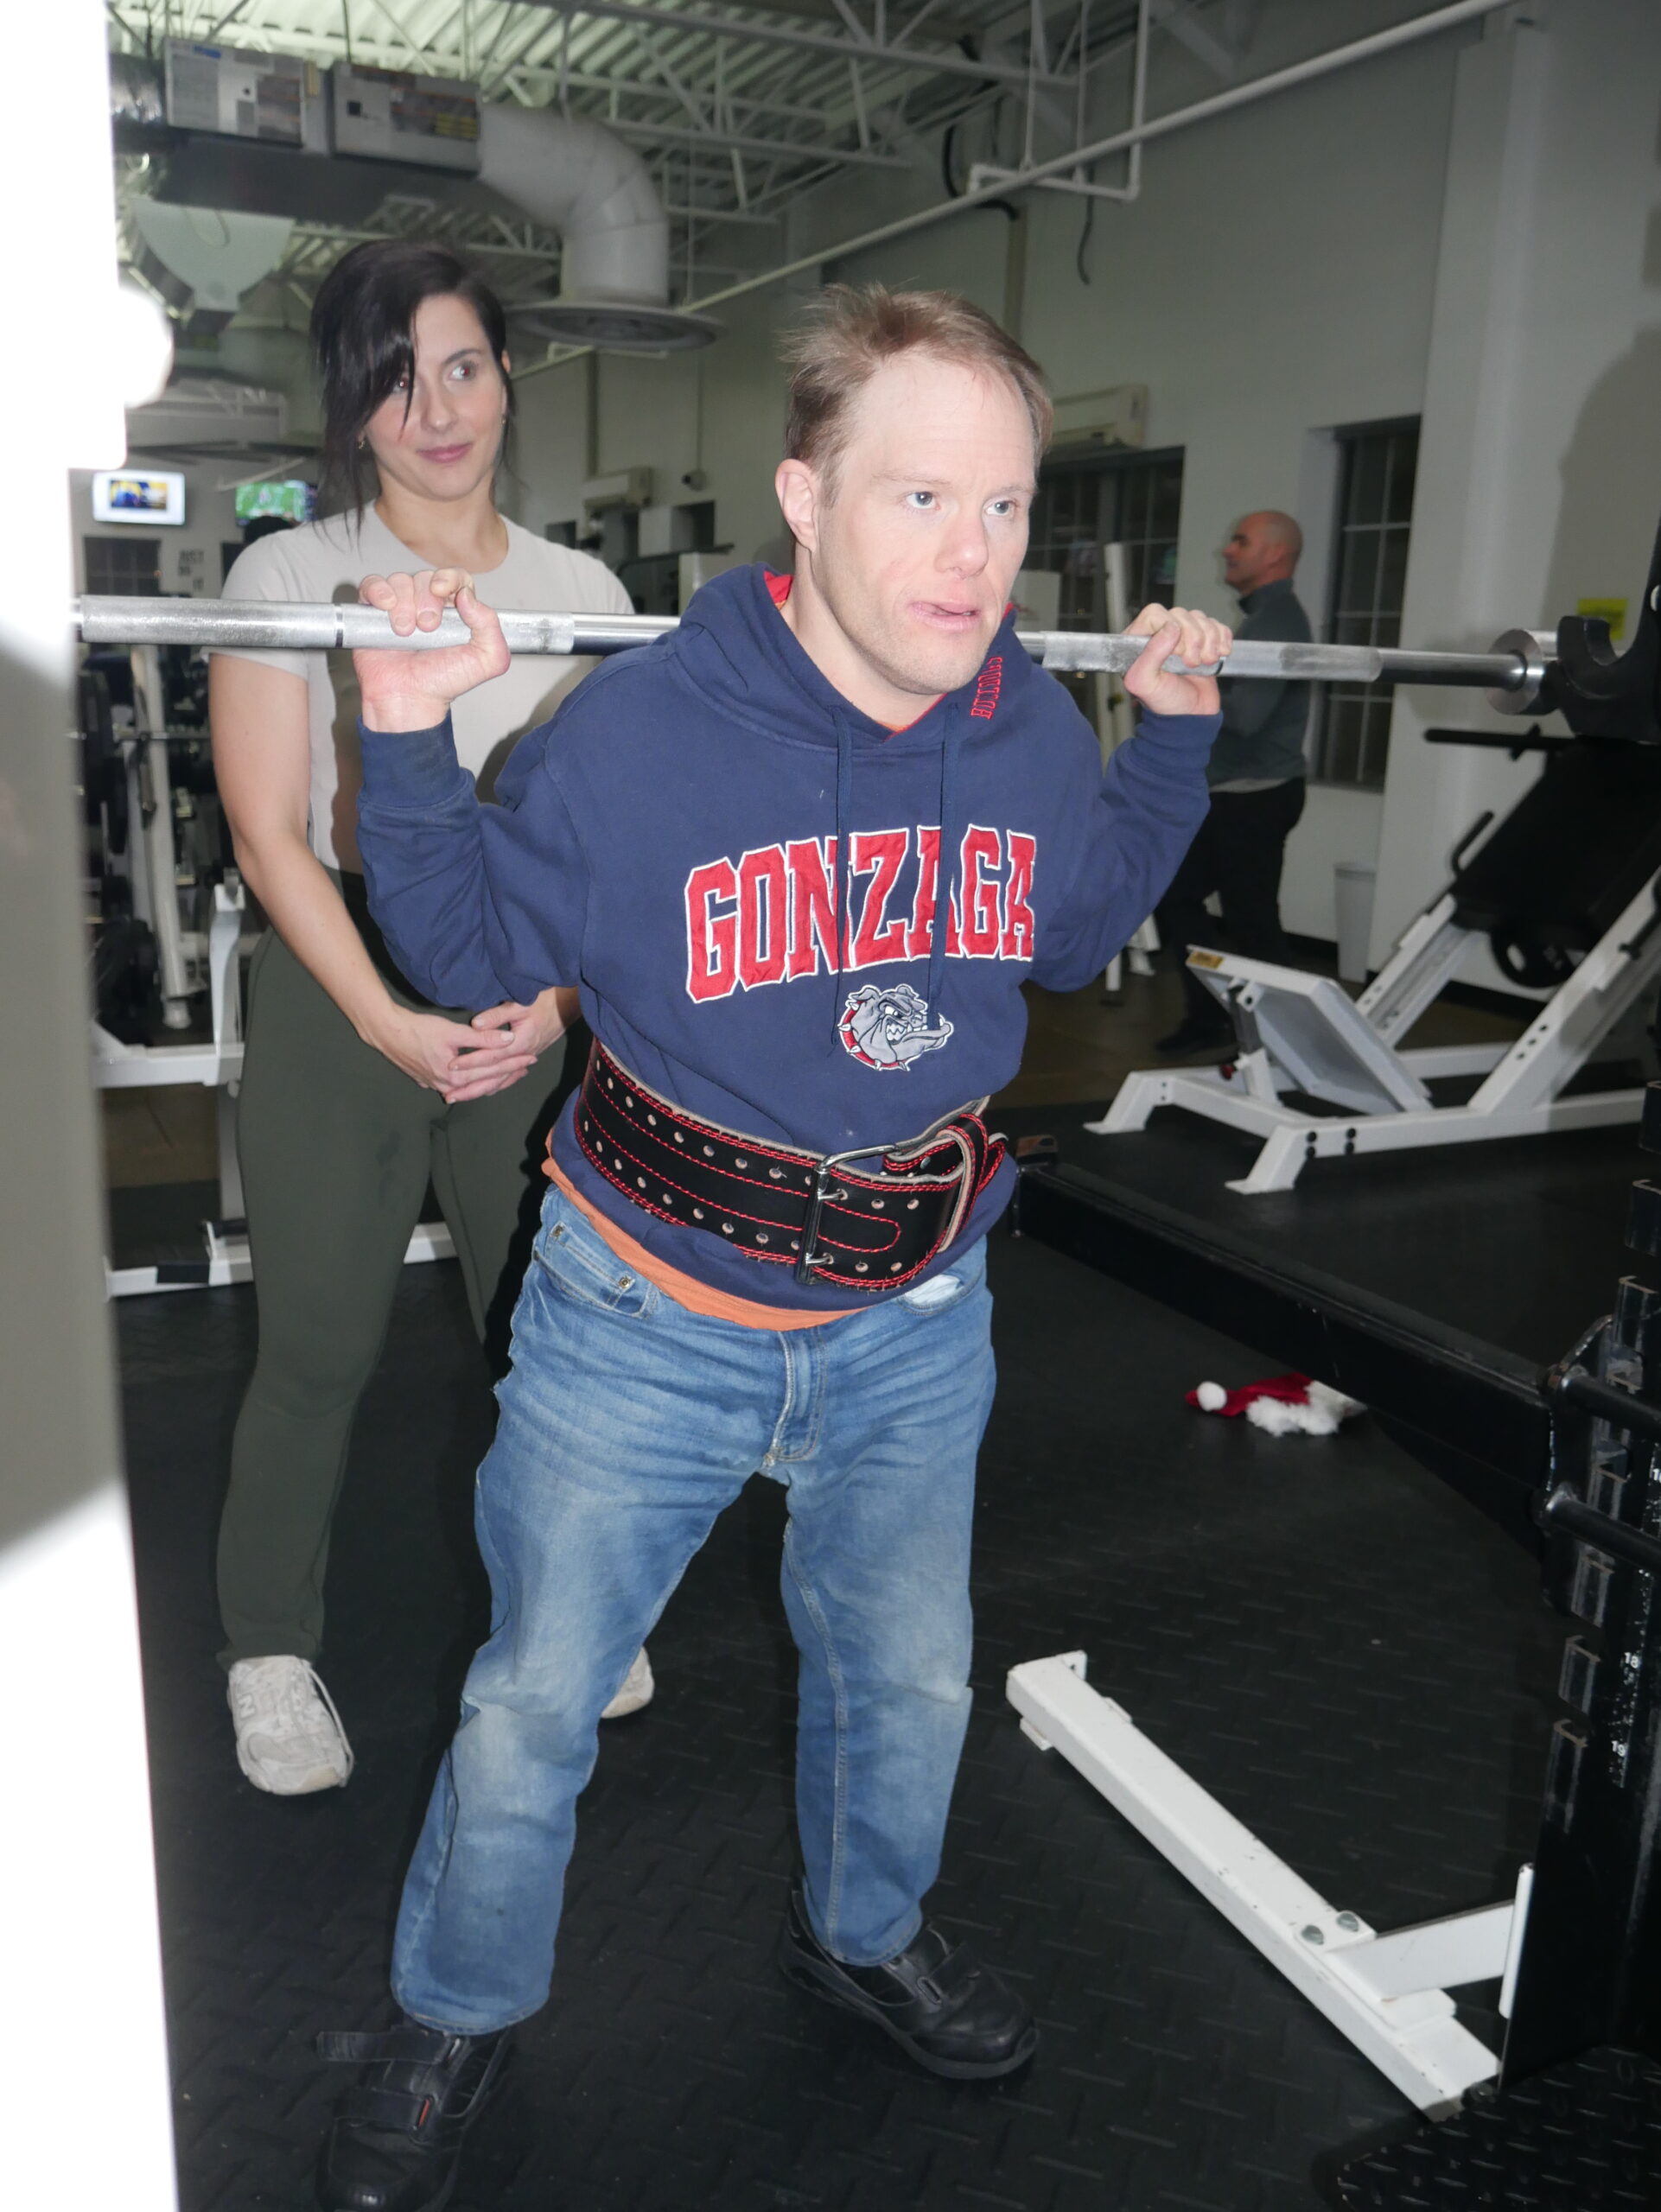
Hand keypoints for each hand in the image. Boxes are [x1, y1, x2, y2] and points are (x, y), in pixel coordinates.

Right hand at [353, 569, 510, 732]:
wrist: (409, 699)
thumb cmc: (444, 682)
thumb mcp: (488, 660)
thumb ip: (490, 626)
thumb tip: (468, 596)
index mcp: (457, 610)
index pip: (457, 577)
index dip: (450, 578)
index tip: (443, 591)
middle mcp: (429, 603)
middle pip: (427, 577)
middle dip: (427, 600)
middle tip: (427, 629)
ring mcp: (401, 605)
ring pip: (401, 581)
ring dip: (403, 604)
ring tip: (405, 632)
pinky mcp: (374, 610)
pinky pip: (372, 584)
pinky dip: (378, 591)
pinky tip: (385, 608)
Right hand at [366, 1002, 535, 1099]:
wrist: (386, 1033)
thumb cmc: (419, 1029)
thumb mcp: (453, 1031)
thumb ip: (483, 1037)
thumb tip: (511, 1039)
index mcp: (456, 1075)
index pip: (493, 1070)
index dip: (514, 1063)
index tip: (531, 1058)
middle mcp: (446, 1085)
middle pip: (484, 1082)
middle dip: (507, 1074)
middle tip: (526, 1068)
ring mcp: (435, 1085)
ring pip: (469, 1087)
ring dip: (489, 1080)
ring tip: (508, 1074)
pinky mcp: (426, 1080)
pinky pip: (455, 1085)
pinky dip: (470, 1081)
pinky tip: (476, 1078)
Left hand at [445, 985, 578, 1104]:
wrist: (567, 1006)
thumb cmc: (543, 1001)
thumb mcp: (519, 1003)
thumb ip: (496, 1015)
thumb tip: (475, 1025)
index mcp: (519, 1043)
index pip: (489, 1057)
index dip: (470, 1061)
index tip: (451, 1066)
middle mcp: (522, 1056)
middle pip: (493, 1078)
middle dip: (470, 1087)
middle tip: (449, 1095)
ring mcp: (525, 1059)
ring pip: (501, 1081)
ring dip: (480, 1090)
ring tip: (461, 1097)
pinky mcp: (527, 1058)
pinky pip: (509, 1078)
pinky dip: (496, 1086)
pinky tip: (485, 1091)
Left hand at [1123, 603, 1232, 717]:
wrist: (1192, 716)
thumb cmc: (1165, 703)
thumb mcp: (1145, 683)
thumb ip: (1150, 655)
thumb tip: (1170, 627)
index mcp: (1139, 640)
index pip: (1155, 613)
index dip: (1170, 629)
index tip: (1176, 653)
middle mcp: (1160, 634)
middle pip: (1181, 614)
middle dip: (1193, 639)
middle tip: (1190, 664)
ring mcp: (1184, 635)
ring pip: (1201, 618)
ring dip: (1209, 641)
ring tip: (1204, 663)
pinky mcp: (1205, 640)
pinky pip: (1217, 625)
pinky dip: (1222, 639)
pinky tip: (1217, 657)